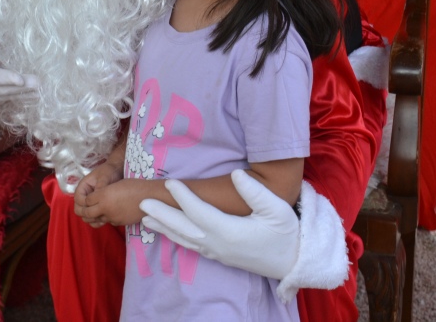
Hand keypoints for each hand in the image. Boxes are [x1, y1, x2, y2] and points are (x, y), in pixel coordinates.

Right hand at [0, 22, 37, 108]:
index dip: (2, 79)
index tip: (19, 79)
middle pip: (1, 88)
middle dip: (20, 87)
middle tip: (37, 82)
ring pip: (7, 94)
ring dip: (24, 92)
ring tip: (40, 87)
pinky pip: (8, 97)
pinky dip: (22, 97)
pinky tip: (37, 94)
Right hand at [73, 162, 122, 227]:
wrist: (118, 170)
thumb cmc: (109, 171)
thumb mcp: (105, 177)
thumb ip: (100, 187)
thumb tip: (97, 198)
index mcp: (83, 186)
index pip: (78, 199)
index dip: (84, 204)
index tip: (95, 205)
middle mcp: (84, 195)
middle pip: (79, 208)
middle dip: (86, 213)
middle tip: (98, 215)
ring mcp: (90, 202)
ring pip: (85, 214)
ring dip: (91, 218)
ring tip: (102, 218)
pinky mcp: (97, 206)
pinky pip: (93, 216)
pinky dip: (96, 220)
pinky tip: (105, 220)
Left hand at [80, 178, 156, 227]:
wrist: (150, 197)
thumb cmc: (134, 185)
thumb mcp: (116, 184)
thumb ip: (104, 191)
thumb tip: (98, 196)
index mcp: (104, 195)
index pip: (86, 200)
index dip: (87, 198)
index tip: (90, 197)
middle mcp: (105, 207)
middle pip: (87, 213)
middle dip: (85, 211)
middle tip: (87, 208)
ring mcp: (112, 217)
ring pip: (97, 219)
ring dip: (97, 216)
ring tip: (101, 210)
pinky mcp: (119, 223)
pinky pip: (109, 221)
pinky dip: (108, 218)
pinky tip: (115, 212)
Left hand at [140, 169, 298, 280]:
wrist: (292, 261)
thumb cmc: (286, 232)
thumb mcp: (276, 209)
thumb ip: (255, 192)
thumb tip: (236, 174)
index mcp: (231, 232)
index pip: (199, 212)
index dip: (183, 197)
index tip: (169, 182)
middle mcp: (219, 244)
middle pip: (184, 228)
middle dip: (163, 214)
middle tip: (142, 202)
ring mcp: (218, 253)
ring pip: (184, 239)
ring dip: (164, 228)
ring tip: (145, 217)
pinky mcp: (219, 256)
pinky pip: (191, 246)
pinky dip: (175, 238)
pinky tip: (167, 231)